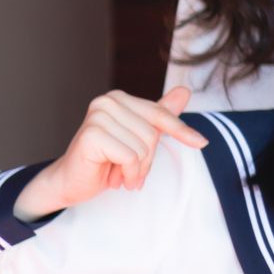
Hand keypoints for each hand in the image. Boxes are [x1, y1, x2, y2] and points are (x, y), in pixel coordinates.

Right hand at [18, 86, 203, 217]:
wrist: (71, 182)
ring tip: (117, 172)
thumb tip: (185, 91)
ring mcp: (97, 116)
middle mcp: (107, 102)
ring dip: (135, 170)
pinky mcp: (92, 135)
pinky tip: (112, 177)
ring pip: (143, 148)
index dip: (182, 131)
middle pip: (153, 135)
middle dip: (146, 160)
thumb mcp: (138, 138)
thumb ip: (160, 116)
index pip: (160, 114)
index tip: (202, 143)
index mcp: (119, 99)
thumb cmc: (104, 161)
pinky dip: (126, 174)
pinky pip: (130, 158)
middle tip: (127, 169)